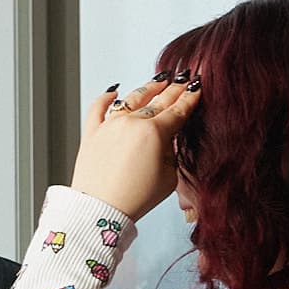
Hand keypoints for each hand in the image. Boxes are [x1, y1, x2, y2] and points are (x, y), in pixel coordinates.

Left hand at [69, 74, 199, 218]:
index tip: (197, 87)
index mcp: (154, 133)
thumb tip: (168, 137)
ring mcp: (110, 125)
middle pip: (158, 100)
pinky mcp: (91, 132)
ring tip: (158, 82)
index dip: (190, 98)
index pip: (178, 110)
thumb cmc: (134, 199)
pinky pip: (98, 107)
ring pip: (132, 99)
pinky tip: (114, 91)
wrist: (101, 210)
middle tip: (183, 79)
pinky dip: (106, 97)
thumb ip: (171, 151)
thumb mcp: (169, 177)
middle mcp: (131, 123)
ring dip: (148, 89)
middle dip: (173, 89)